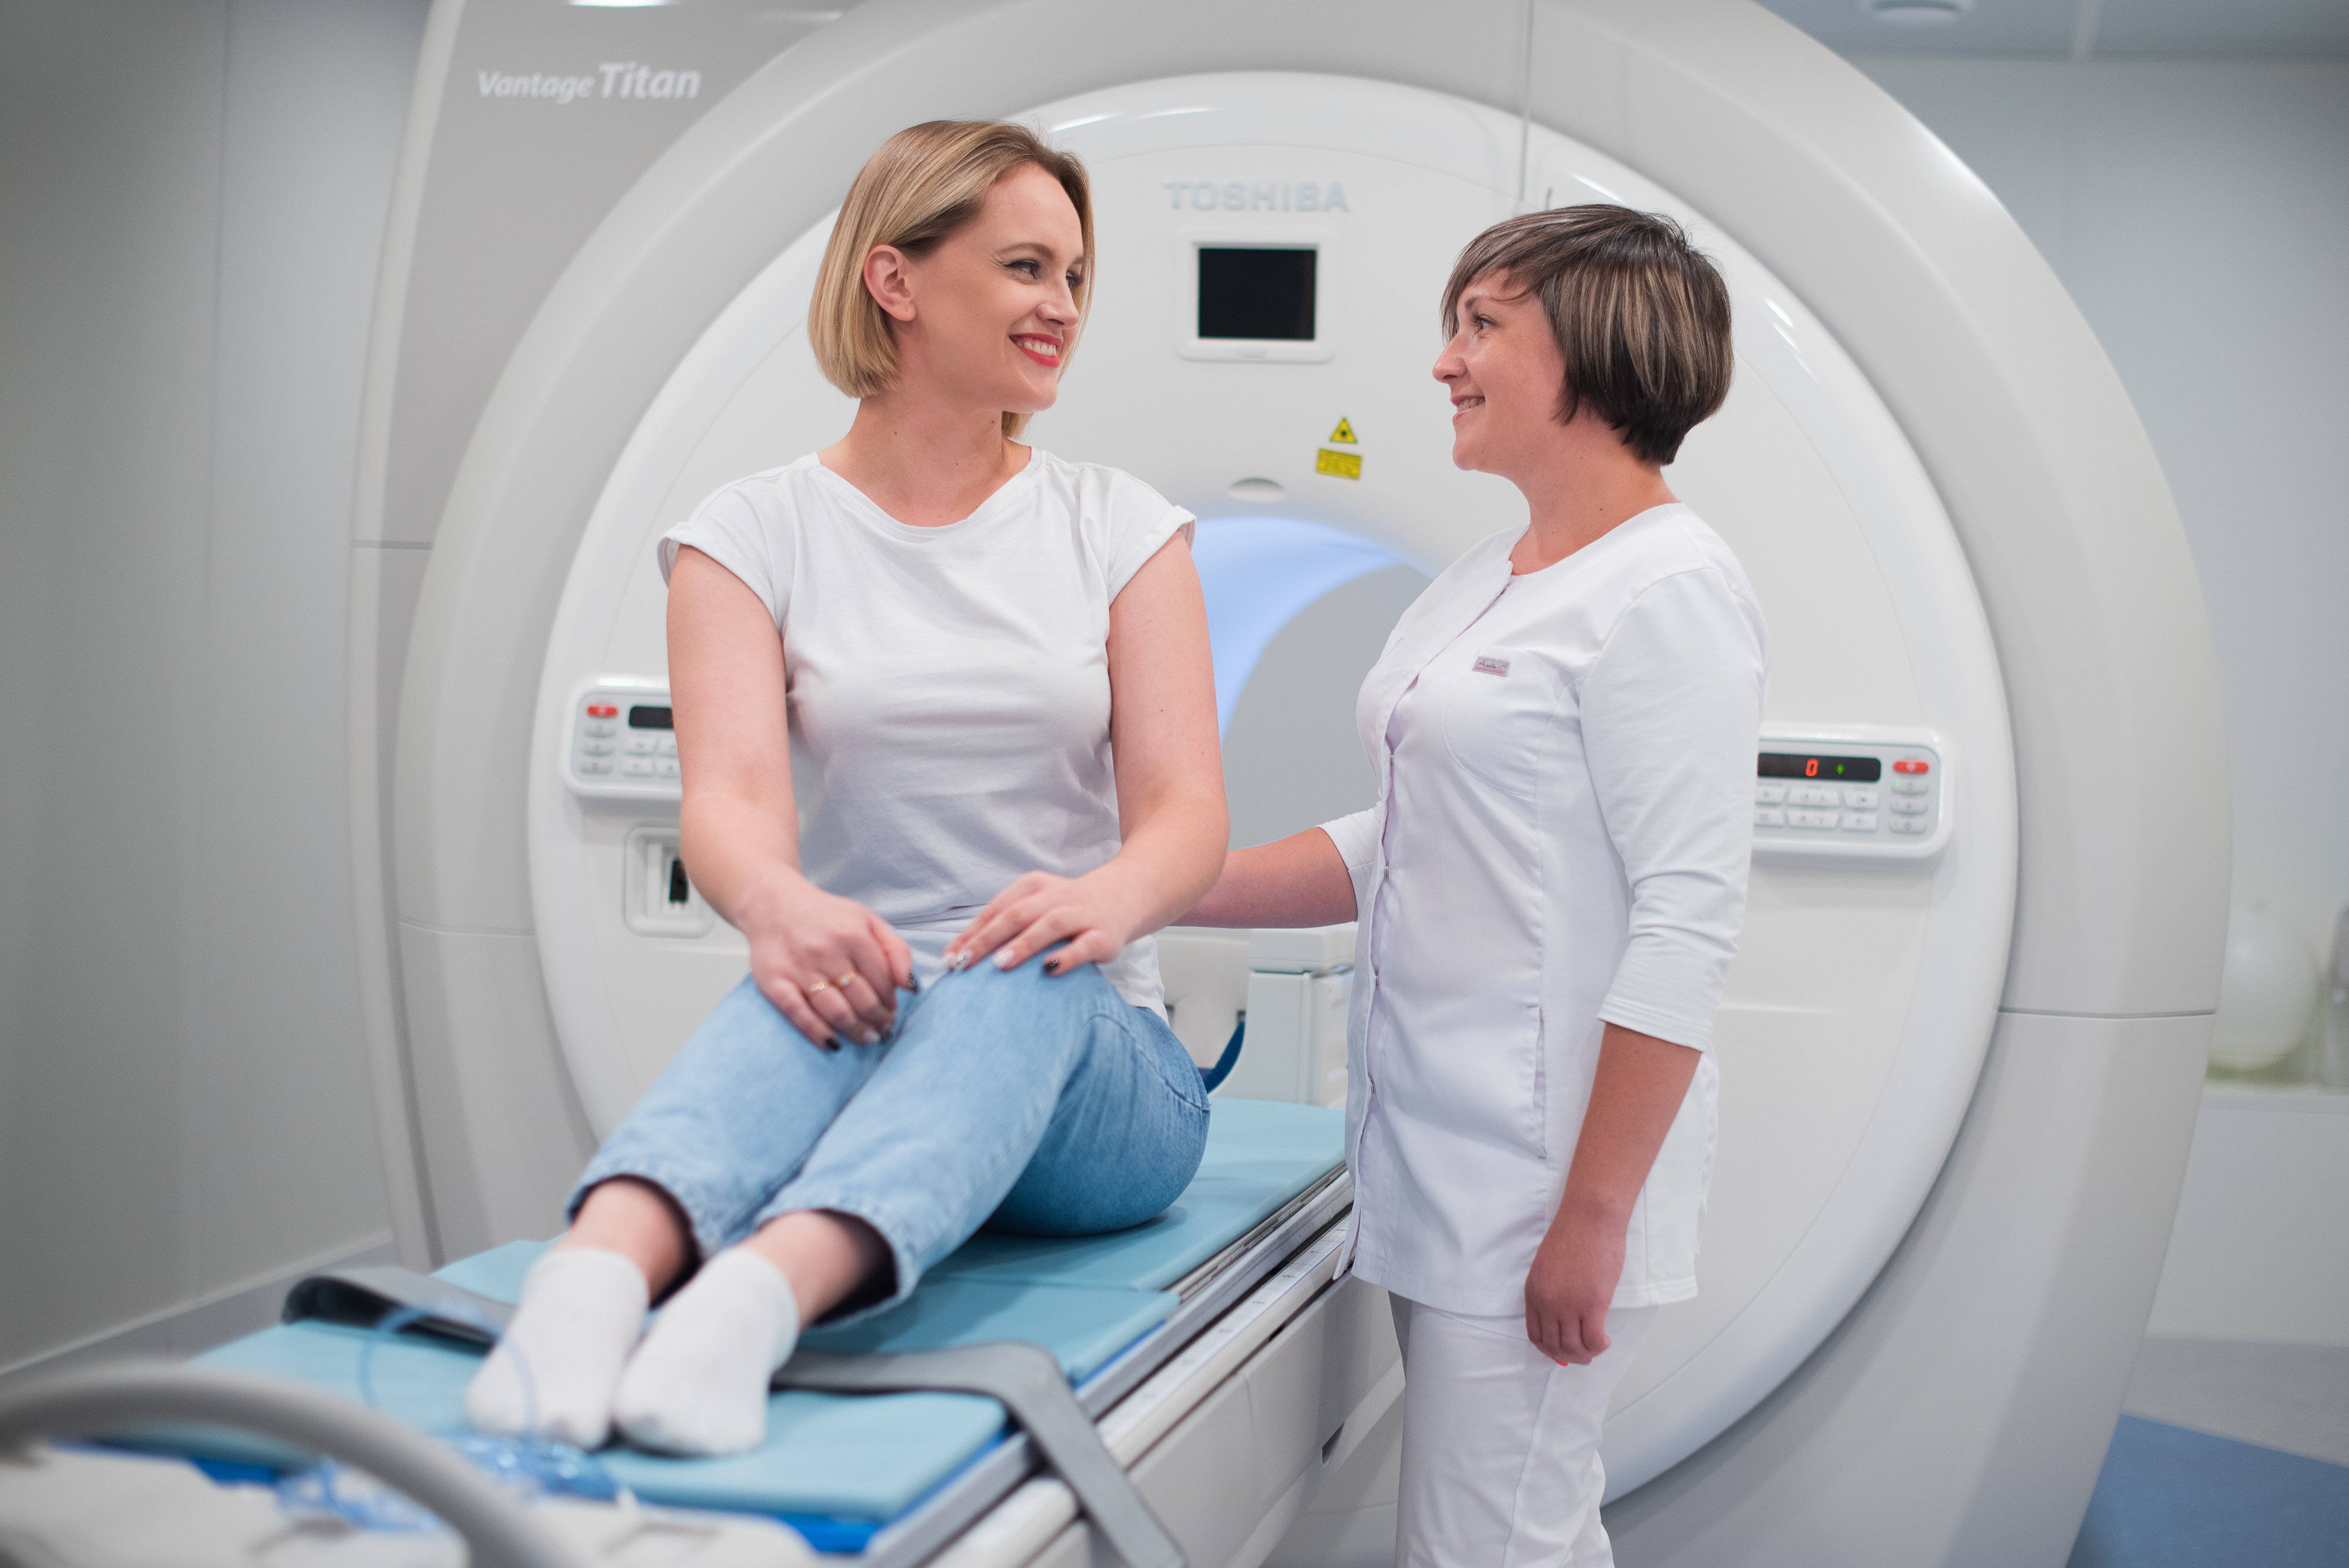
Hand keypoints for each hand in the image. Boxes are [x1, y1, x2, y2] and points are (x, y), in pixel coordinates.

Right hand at [739, 872, 911, 1047]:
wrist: (774, 904)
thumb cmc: (826, 917)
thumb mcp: (868, 921)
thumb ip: (896, 950)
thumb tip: (911, 986)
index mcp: (854, 936)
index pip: (884, 982)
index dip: (891, 1002)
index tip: (891, 1011)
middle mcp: (828, 952)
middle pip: (863, 1001)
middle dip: (878, 1021)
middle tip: (882, 1030)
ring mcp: (800, 969)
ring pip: (836, 1013)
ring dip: (856, 1032)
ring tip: (866, 1039)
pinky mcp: (775, 982)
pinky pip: (799, 1015)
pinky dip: (818, 1034)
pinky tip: (832, 1043)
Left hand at [944, 869, 1139, 976]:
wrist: (1121, 898)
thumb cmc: (1064, 910)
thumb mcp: (1033, 907)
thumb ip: (1003, 925)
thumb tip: (958, 955)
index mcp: (1033, 886)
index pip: (996, 910)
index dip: (971, 933)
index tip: (949, 959)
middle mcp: (1057, 896)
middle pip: (1017, 914)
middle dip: (987, 939)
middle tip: (964, 962)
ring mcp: (1082, 914)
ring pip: (1050, 925)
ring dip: (1024, 944)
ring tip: (1000, 964)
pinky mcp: (1104, 935)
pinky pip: (1084, 945)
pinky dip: (1066, 956)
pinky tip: (1048, 969)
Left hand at [1525, 1204, 1627, 1365]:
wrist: (1589, 1218)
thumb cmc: (1573, 1235)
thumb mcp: (1548, 1266)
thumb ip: (1550, 1290)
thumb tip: (1562, 1314)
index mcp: (1533, 1292)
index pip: (1535, 1334)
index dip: (1549, 1349)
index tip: (1562, 1350)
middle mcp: (1547, 1303)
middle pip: (1554, 1345)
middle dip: (1569, 1356)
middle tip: (1584, 1355)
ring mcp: (1569, 1305)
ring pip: (1574, 1347)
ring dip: (1586, 1354)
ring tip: (1597, 1348)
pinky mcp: (1592, 1304)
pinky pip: (1593, 1340)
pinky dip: (1599, 1346)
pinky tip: (1605, 1341)